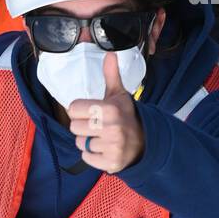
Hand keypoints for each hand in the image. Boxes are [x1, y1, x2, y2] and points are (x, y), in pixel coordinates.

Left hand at [68, 53, 144, 172]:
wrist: (145, 140)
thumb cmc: (126, 116)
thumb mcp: (119, 95)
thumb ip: (111, 75)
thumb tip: (109, 54)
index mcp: (109, 109)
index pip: (73, 109)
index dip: (79, 111)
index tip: (90, 112)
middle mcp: (111, 128)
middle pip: (74, 128)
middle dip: (83, 127)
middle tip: (96, 126)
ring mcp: (111, 147)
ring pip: (80, 144)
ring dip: (87, 141)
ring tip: (101, 137)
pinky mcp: (111, 163)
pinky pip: (86, 158)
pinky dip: (92, 155)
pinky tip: (103, 149)